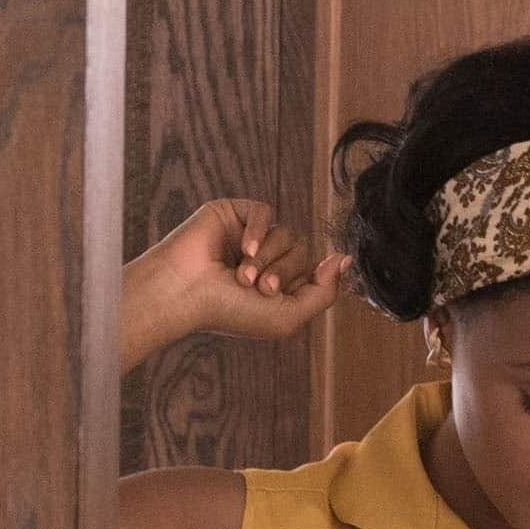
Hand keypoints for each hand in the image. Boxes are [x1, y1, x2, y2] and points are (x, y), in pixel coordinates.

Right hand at [122, 198, 349, 370]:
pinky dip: (259, 231)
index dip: (307, 281)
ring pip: (288, 233)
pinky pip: (266, 212)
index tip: (282, 292)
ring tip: (242, 276)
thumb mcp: (289, 316)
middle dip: (284, 272)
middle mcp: (269, 259)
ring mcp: (251, 236)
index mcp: (282, 284)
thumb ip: (324, 292)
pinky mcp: (234, 215)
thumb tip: (345, 259)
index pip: (318, 272)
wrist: (184, 293)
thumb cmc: (230, 311)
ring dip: (268, 258)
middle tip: (259, 288)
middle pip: (304, 252)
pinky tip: (243, 250)